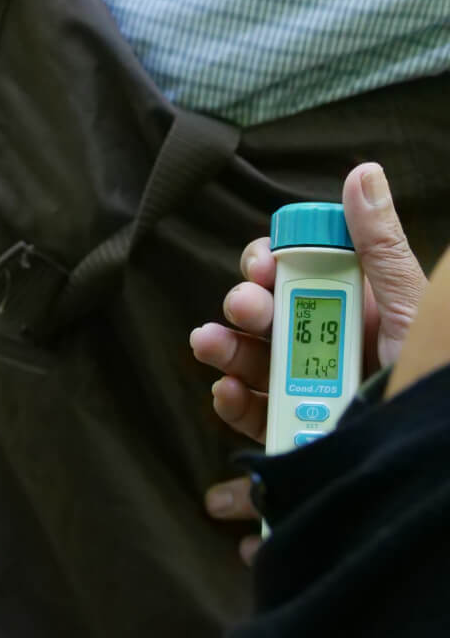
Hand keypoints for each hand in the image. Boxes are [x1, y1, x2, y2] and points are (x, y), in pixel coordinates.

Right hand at [193, 162, 427, 560]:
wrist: (435, 463)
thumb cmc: (432, 377)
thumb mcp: (415, 307)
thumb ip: (379, 246)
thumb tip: (362, 174)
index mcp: (359, 310)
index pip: (297, 275)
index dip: (270, 266)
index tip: (260, 268)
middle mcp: (330, 348)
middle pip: (267, 319)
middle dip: (244, 310)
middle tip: (243, 310)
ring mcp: (311, 395)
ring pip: (251, 366)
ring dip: (224, 354)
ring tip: (212, 353)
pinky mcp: (299, 437)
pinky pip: (254, 421)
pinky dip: (232, 411)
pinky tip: (226, 400)